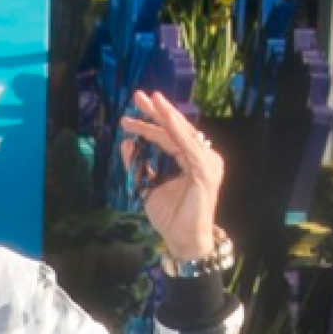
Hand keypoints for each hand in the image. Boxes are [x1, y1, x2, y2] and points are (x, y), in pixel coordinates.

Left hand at [119, 89, 223, 259]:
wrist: (182, 238)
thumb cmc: (170, 216)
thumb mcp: (146, 186)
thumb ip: (139, 165)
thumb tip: (127, 143)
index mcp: (190, 160)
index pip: (167, 136)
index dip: (148, 124)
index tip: (128, 116)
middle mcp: (201, 158)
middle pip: (176, 129)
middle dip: (157, 111)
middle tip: (138, 95)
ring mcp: (206, 163)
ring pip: (182, 133)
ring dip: (166, 116)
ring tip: (150, 101)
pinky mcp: (205, 172)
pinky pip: (189, 147)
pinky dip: (177, 132)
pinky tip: (166, 119)